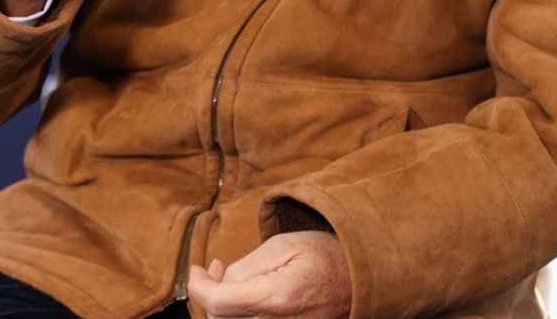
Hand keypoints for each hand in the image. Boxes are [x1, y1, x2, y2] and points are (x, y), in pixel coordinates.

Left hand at [188, 232, 351, 318]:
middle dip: (209, 293)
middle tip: (213, 268)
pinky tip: (243, 294)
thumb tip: (218, 282)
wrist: (360, 279)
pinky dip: (237, 313)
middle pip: (221, 318)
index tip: (196, 270)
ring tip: (227, 278)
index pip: (218, 303)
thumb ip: (245, 267)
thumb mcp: (283, 246)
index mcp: (275, 298)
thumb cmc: (325, 256)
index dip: (198, 287)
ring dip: (221, 304)